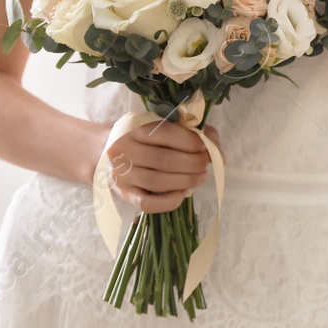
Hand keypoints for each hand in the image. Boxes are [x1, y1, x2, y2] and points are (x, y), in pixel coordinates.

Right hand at [104, 120, 221, 213]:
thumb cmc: (144, 135)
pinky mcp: (123, 194)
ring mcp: (121, 174)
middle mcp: (124, 150)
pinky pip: (147, 204)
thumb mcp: (164, 124)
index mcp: (135, 127)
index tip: (206, 148)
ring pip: (158, 182)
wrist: (107, 149)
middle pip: (165, 160)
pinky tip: (183, 193)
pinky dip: (169, 201)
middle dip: (193, 163)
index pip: (168, 133)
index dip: (193, 142)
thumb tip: (220, 156)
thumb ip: (195, 133)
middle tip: (205, 165)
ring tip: (200, 177)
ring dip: (186, 181)